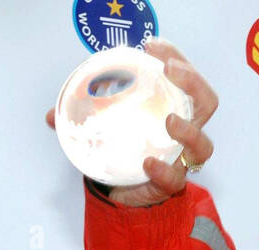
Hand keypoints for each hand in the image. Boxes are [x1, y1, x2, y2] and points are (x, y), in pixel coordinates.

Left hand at [45, 38, 218, 207]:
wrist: (124, 193)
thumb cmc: (123, 151)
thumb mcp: (105, 127)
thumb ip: (83, 118)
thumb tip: (52, 115)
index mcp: (172, 109)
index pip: (186, 78)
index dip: (176, 58)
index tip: (153, 47)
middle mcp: (185, 131)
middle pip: (206, 103)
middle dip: (193, 82)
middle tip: (170, 71)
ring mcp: (182, 159)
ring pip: (202, 145)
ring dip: (189, 130)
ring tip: (170, 122)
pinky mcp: (172, 185)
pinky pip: (175, 179)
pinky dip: (164, 171)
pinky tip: (149, 163)